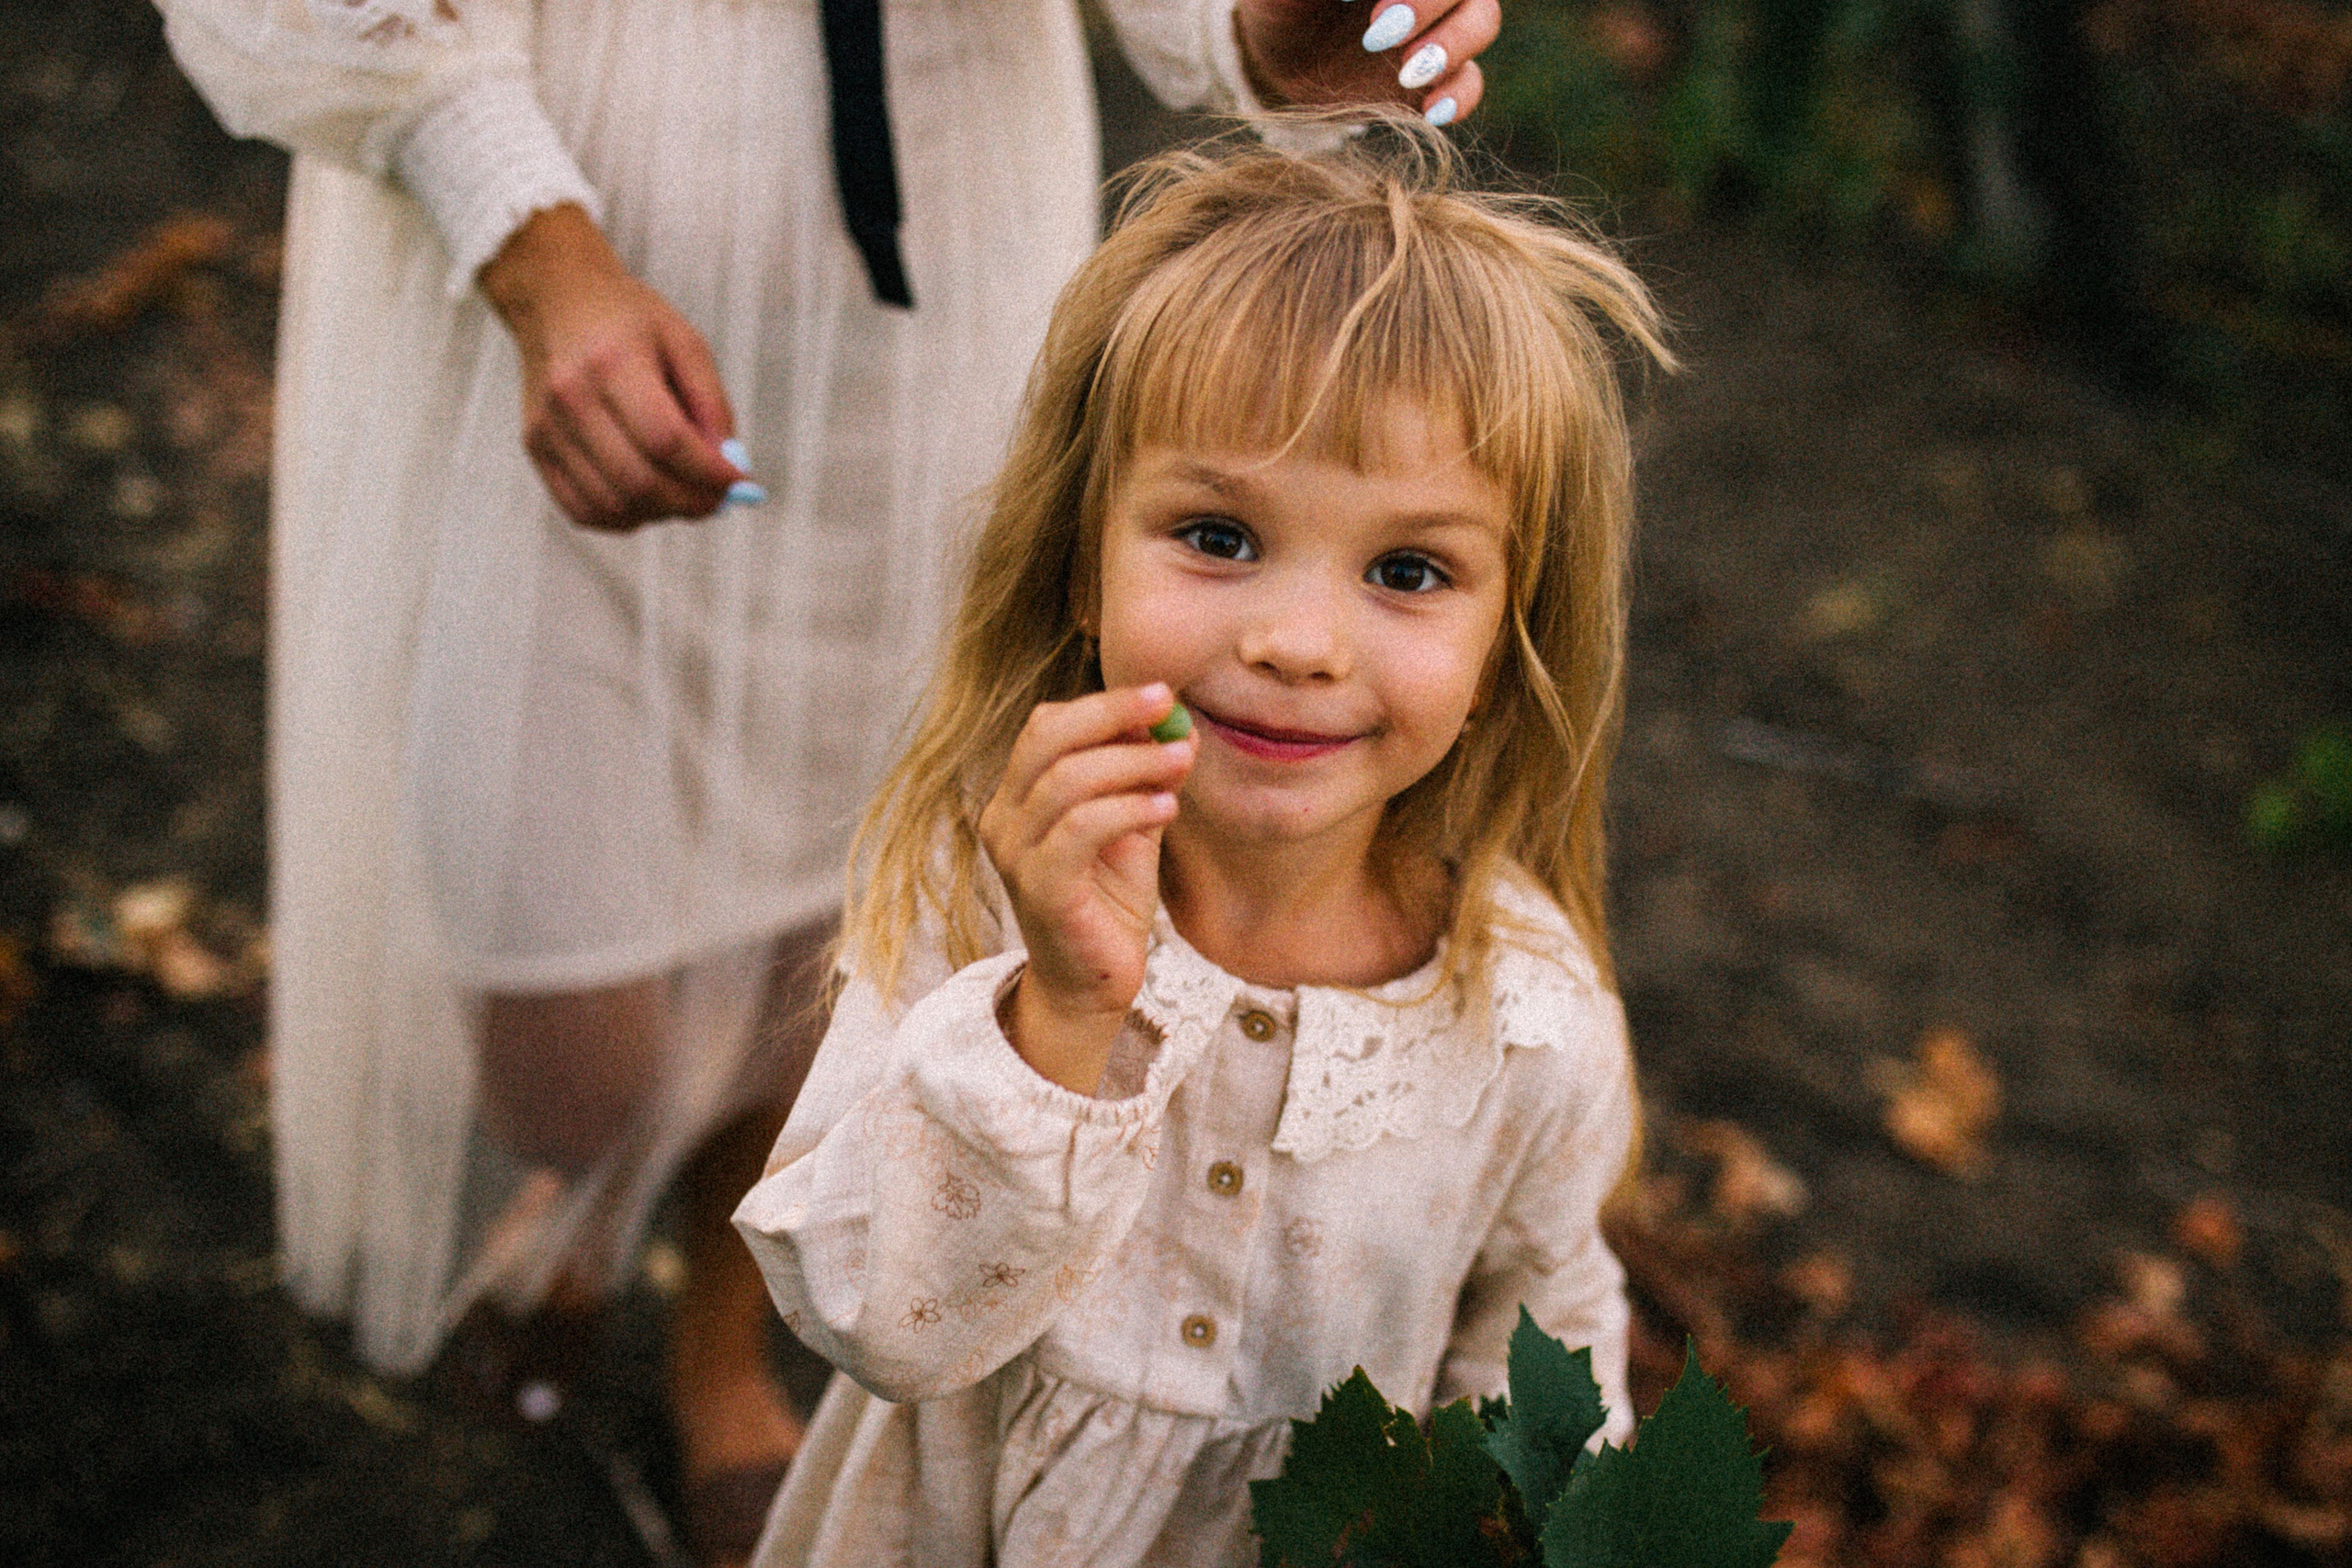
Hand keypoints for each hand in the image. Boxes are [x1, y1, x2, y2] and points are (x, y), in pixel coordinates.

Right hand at [477, 203, 743, 530]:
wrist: (556, 299)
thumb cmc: (629, 321)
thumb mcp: (684, 342)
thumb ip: (711, 404)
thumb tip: (729, 468)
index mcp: (612, 361)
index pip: (665, 440)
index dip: (708, 472)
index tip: (739, 481)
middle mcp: (571, 398)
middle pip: (638, 481)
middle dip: (690, 502)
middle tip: (717, 501)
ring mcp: (547, 427)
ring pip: (612, 505)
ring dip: (660, 513)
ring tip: (684, 495)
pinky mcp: (535, 447)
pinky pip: (583, 510)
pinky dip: (624, 518)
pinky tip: (648, 499)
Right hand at [977, 684, 1196, 1094]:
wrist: (1092, 986)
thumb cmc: (1108, 904)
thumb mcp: (1131, 828)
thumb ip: (1143, 780)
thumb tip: (1179, 727)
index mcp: (1018, 798)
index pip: (1046, 727)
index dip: (1103, 705)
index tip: (1160, 696)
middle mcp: (1004, 820)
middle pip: (1048, 739)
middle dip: (1112, 714)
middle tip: (1168, 705)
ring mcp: (1016, 856)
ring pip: (1068, 781)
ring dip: (1134, 763)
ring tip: (1181, 762)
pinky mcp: (1040, 890)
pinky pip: (1081, 830)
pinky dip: (1128, 809)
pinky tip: (1167, 807)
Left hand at [1234, 0, 1497, 121]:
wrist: (1278, 55)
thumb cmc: (1281, 3)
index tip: (1370, 8)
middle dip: (1432, 8)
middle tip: (1377, 37)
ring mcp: (1439, 26)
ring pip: (1482, 21)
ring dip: (1453, 46)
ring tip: (1406, 74)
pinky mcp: (1437, 76)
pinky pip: (1470, 82)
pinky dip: (1459, 96)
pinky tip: (1431, 111)